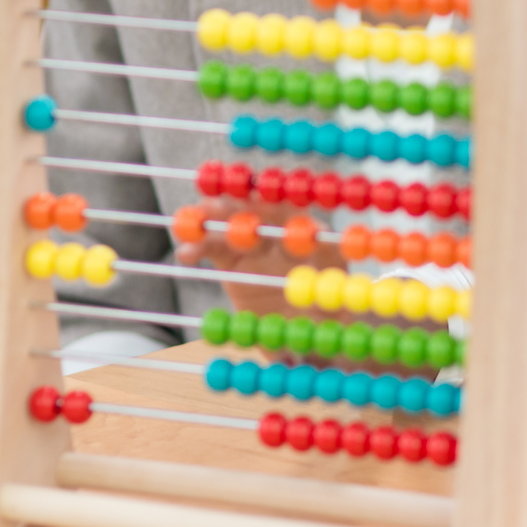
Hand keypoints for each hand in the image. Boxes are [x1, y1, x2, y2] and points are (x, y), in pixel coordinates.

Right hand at [173, 197, 345, 314]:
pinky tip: (186, 253)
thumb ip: (332, 276)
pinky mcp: (232, 260)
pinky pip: (213, 249)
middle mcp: (281, 228)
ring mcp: (255, 243)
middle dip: (234, 205)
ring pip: (228, 226)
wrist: (307, 327)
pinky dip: (198, 248)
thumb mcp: (341, 294)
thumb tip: (328, 257)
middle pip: (254, 209)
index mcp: (312, 230)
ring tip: (190, 223)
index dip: (275, 202)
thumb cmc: (333, 309)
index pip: (294, 209)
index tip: (256, 198)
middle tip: (213, 205)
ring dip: (208, 220)